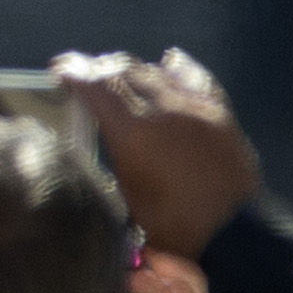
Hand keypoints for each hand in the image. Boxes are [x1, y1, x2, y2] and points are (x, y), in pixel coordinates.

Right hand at [56, 48, 258, 257]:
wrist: (233, 231)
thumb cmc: (172, 226)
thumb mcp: (128, 196)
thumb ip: (118, 156)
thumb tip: (110, 137)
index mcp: (134, 133)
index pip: (99, 87)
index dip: (76, 72)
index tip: (60, 69)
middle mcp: (163, 110)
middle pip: (126, 71)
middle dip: (100, 69)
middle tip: (84, 74)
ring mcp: (195, 107)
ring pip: (157, 71)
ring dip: (133, 70)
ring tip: (119, 74)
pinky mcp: (219, 112)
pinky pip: (193, 77)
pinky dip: (175, 68)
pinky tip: (169, 62)